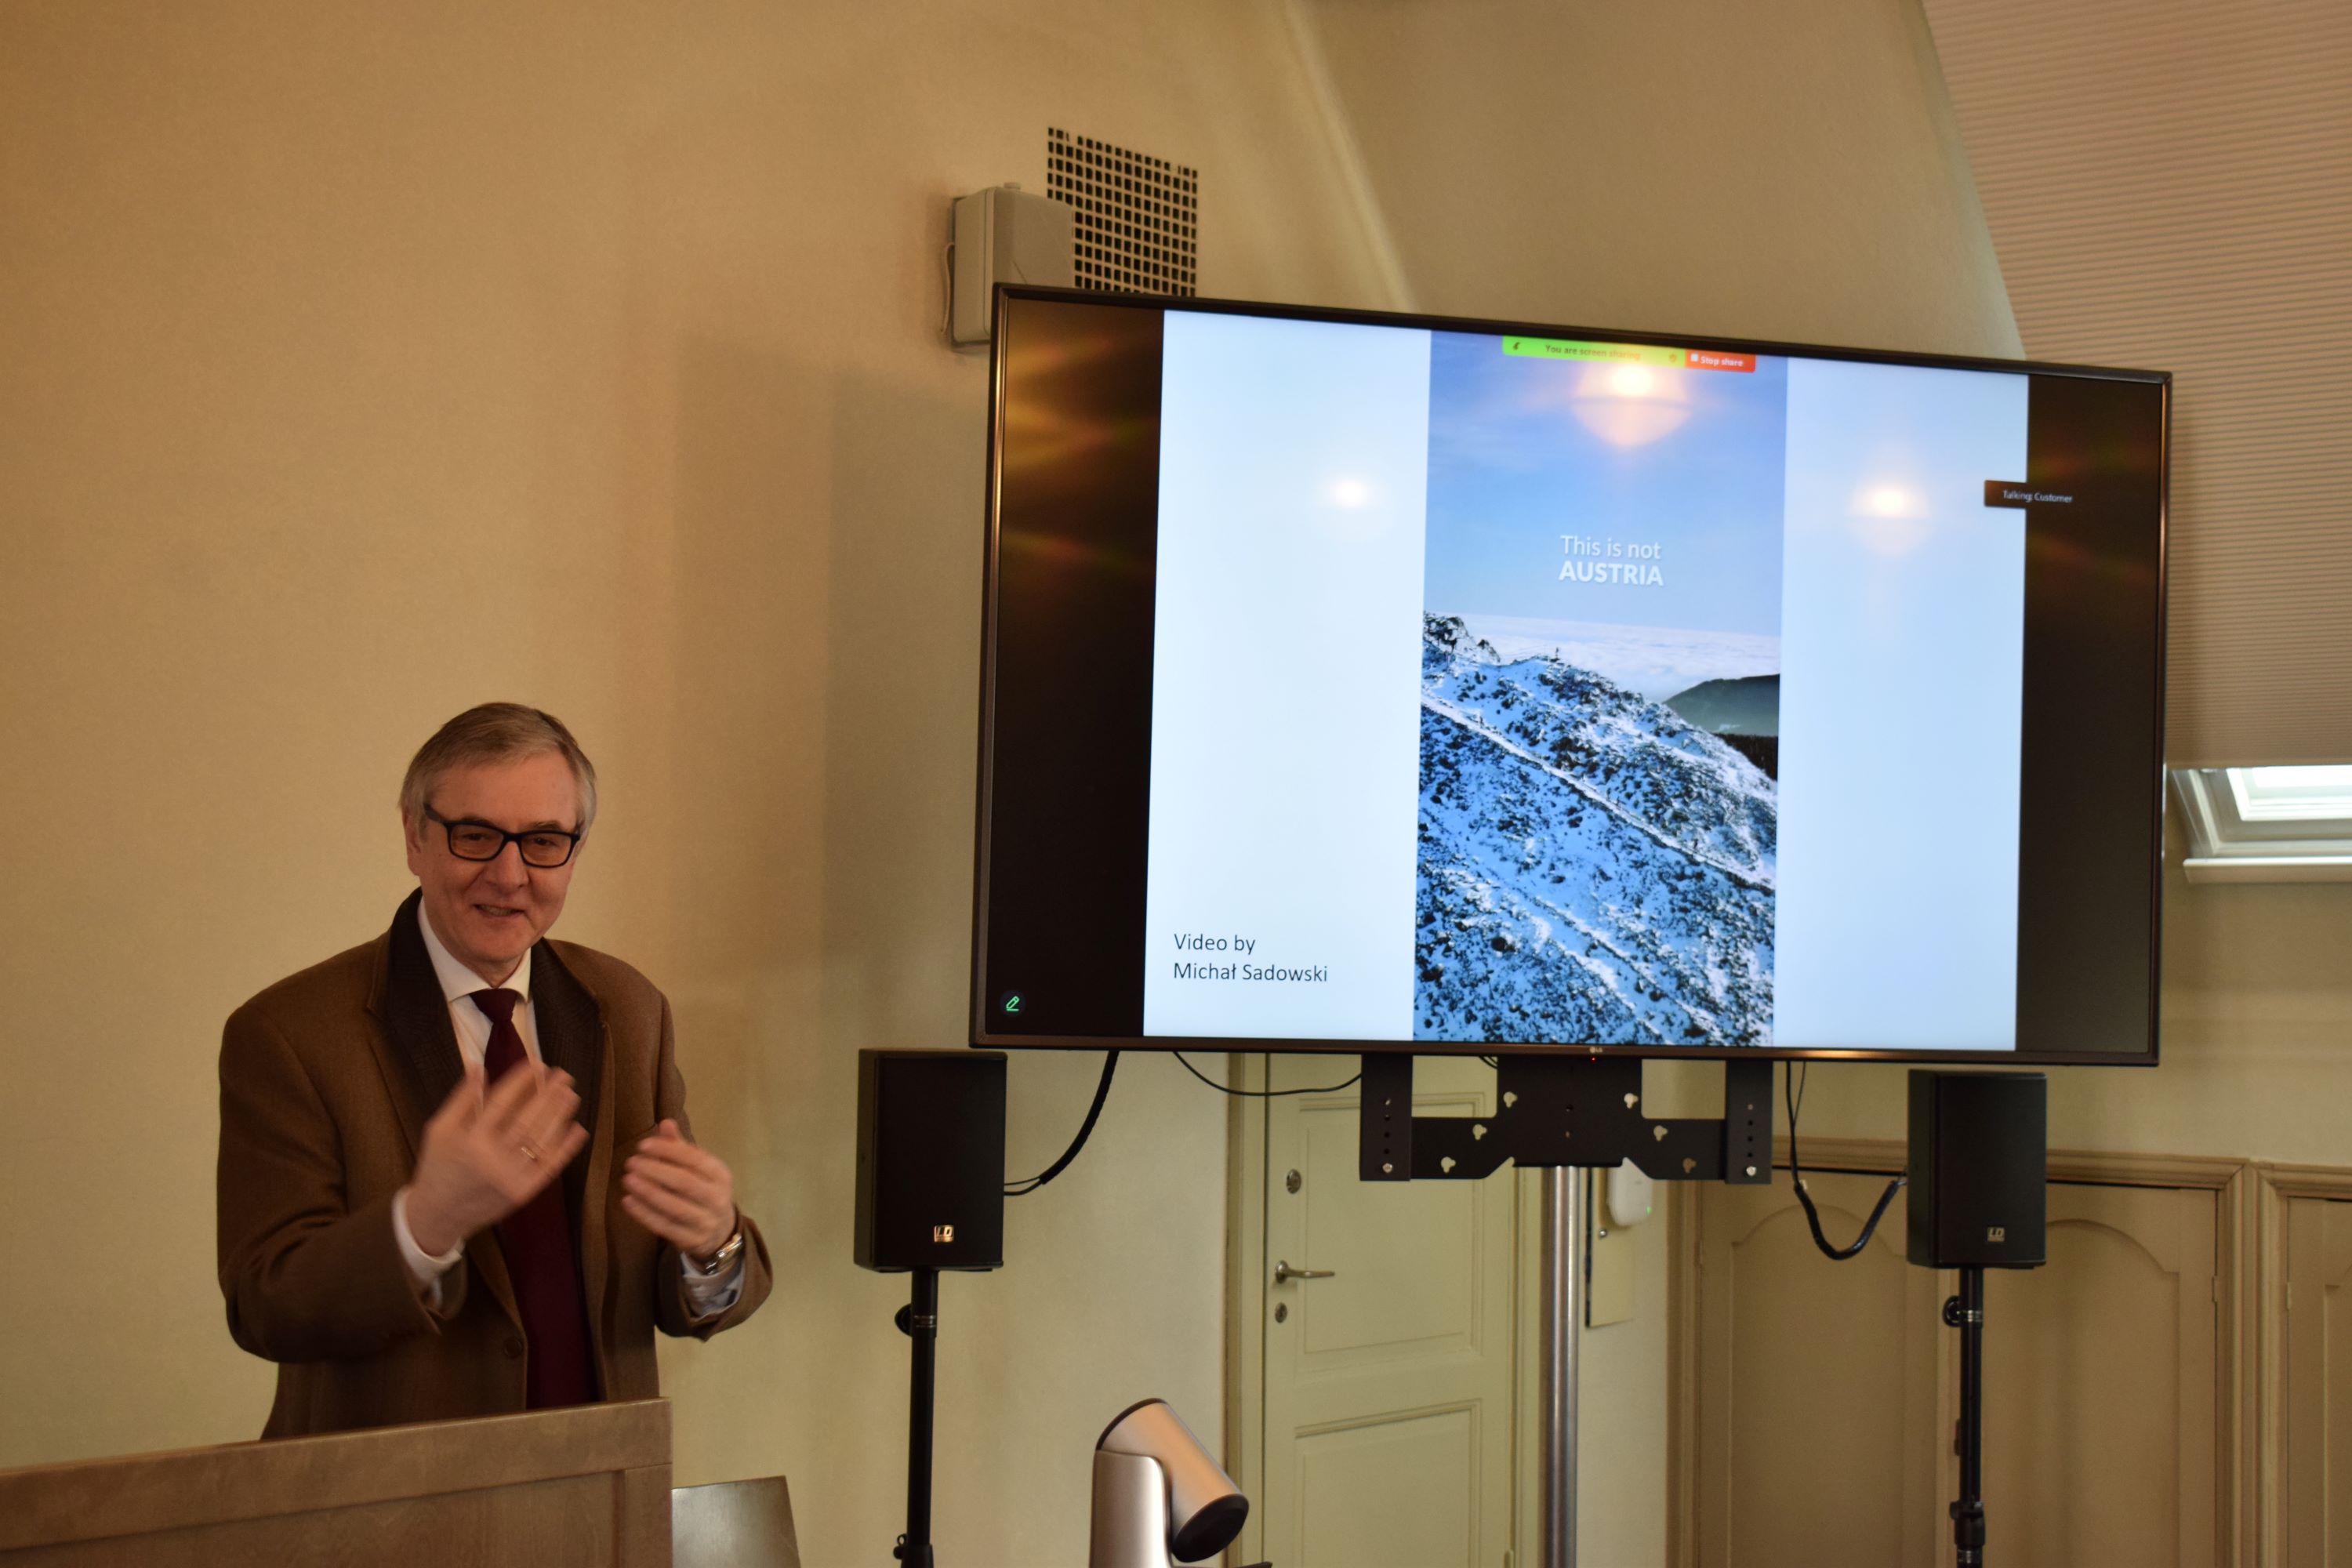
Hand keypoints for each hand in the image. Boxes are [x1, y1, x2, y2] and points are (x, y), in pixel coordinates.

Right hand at [405, 1061, 587, 1255]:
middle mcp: (493, 1159)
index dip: (521, 1082)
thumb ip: (461, 1099)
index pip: (502, 1103)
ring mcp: (511, 1177)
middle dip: (548, 1095)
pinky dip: (566, 1147)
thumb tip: (479, 1066)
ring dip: (560, 1116)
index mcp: (470, 1141)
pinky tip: (577, 1128)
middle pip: (528, 1120)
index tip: (536, 1064)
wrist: (439, 1214)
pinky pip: (550, 1166)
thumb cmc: (438, 1166)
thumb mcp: (439, 1129)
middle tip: (563, 1075)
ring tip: (571, 1094)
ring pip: (542, 1141)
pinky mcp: (523, 1192)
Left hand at [622, 1119, 736, 1260]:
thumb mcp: (699, 1169)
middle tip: (631, 1162)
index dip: (669, 1151)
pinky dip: (645, 1215)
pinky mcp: (692, 1241)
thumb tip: (665, 1123)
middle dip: (656, 1171)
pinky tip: (628, 1202)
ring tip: (627, 1180)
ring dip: (649, 1193)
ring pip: (675, 1207)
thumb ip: (681, 1148)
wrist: (720, 1232)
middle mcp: (717, 1198)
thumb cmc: (703, 1191)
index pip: (695, 1159)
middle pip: (685, 1183)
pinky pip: (666, 1228)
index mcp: (720, 1175)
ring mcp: (705, 1222)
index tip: (642, 1145)